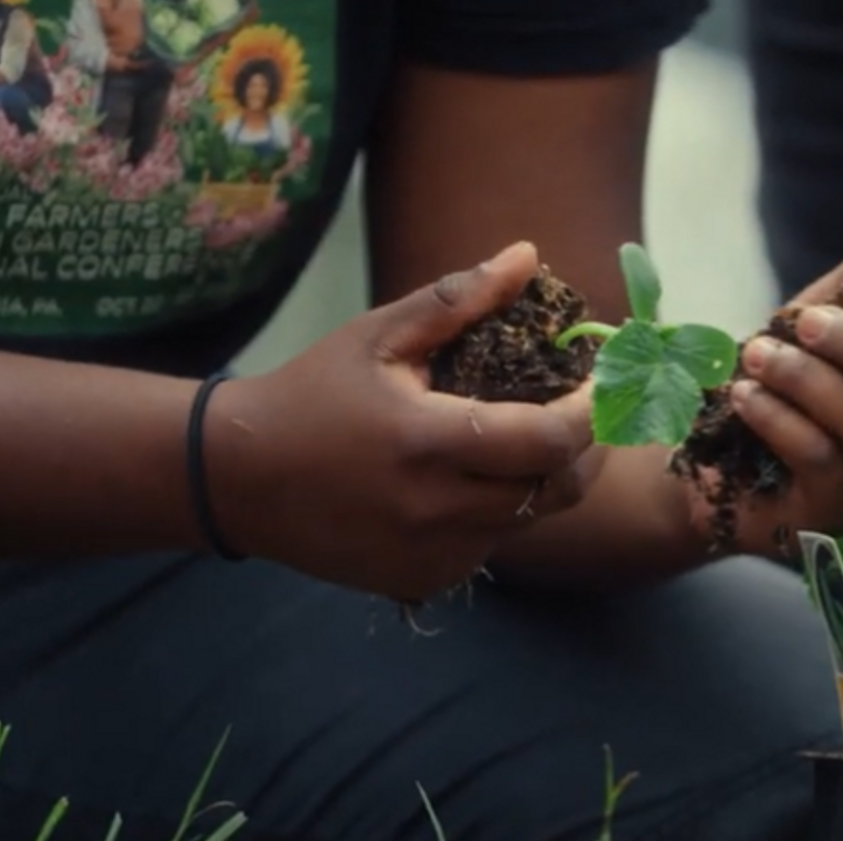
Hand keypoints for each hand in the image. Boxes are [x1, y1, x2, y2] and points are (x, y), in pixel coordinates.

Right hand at [203, 242, 594, 599]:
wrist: (241, 479)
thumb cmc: (313, 394)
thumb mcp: (378, 336)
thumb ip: (458, 299)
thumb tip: (527, 256)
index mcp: (428, 442)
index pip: (548, 441)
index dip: (590, 414)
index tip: (601, 385)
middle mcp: (437, 509)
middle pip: (554, 490)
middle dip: (581, 451)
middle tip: (584, 415)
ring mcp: (431, 555)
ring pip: (524, 522)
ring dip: (537, 482)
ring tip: (522, 440)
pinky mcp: (422, 582)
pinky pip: (487, 548)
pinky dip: (494, 515)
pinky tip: (468, 483)